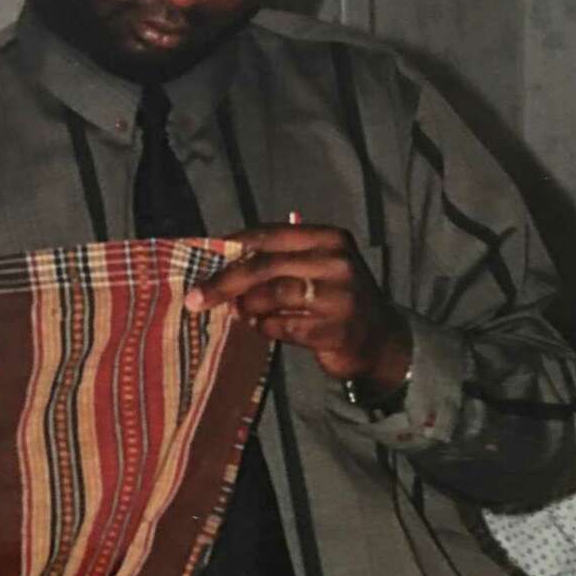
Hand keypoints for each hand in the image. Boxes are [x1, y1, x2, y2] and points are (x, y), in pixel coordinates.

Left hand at [186, 222, 411, 392]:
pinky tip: (264, 329)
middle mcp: (337, 262)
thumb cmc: (336, 300)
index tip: (203, 258)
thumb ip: (279, 259)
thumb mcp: (316, 267)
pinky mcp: (335, 330)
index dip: (233, 246)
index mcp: (329, 238)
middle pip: (266, 266)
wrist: (380, 340)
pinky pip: (284, 326)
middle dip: (225, 282)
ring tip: (238, 313)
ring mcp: (339, 297)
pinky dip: (266, 328)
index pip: (270, 235)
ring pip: (274, 295)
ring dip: (248, 307)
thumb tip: (222, 257)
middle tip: (195, 298)